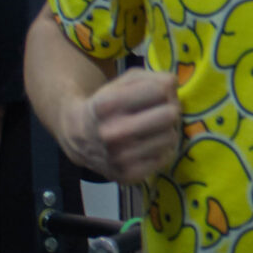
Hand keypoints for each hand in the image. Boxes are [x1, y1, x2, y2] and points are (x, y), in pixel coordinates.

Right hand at [62, 69, 181, 182]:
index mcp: (108, 104)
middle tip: (159, 112)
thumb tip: (173, 85)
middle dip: (169, 110)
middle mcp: (113, 133)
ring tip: (151, 129)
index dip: (164, 89)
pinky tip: (146, 145)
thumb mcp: (121, 82)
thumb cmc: (107, 105)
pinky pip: (166, 156)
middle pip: (170, 115)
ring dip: (165, 130)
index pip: (161, 90)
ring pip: (171, 137)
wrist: (79, 137)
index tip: (157, 94)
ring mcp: (121, 157)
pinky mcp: (130, 175)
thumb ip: (151, 77)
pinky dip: (160, 149)